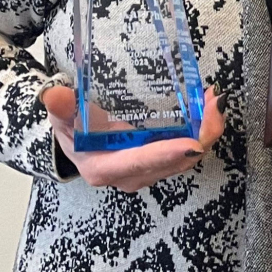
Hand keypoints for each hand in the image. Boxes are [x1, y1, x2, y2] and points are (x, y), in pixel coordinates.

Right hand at [41, 85, 225, 192]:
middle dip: (200, 134)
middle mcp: (131, 175)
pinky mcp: (161, 162)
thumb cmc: (72, 130)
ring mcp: (149, 171)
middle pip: (173, 162)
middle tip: (214, 103)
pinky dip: (202, 130)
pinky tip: (210, 107)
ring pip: (186, 158)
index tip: (192, 143)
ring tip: (216, 100)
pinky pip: (187, 151)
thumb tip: (55, 95)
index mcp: (106, 168)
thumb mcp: (62, 117)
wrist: (76, 142)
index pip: (139, 163)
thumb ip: (61, 107)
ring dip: (206, 131)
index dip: (167, 154)